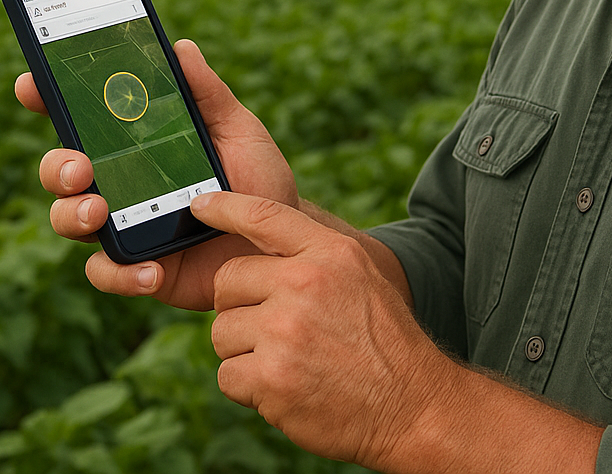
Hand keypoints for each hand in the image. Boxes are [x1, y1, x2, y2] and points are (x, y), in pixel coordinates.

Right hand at [20, 39, 299, 311]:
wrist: (282, 243)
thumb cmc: (257, 181)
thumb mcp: (238, 131)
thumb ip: (208, 93)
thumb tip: (180, 47)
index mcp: (134, 143)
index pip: (80, 118)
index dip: (47, 98)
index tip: (30, 84)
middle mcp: (118, 183)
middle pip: (60, 170)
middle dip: (57, 166)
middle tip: (81, 166)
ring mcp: (123, 226)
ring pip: (68, 219)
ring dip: (72, 215)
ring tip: (99, 212)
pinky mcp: (138, 267)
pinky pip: (107, 272)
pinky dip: (121, 273)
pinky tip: (150, 270)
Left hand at [196, 191, 455, 468]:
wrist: (411, 405)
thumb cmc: (384, 341)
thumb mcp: (361, 276)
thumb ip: (314, 255)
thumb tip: (257, 241)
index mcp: (330, 253)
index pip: (264, 217)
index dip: (224, 207)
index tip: (200, 205)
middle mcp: (306, 283)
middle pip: (227, 282)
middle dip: (240, 307)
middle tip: (276, 330)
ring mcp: (285, 331)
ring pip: (222, 332)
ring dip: (245, 352)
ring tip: (289, 361)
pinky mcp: (271, 378)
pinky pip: (227, 375)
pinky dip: (248, 387)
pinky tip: (285, 388)